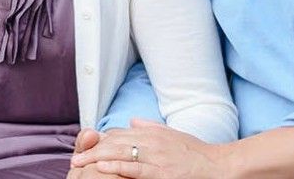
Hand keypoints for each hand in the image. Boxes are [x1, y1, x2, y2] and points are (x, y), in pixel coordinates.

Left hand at [70, 119, 221, 178]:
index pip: (121, 135)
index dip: (101, 142)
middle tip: (74, 160)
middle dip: (93, 151)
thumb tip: (132, 122)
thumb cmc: (198, 154)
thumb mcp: (173, 135)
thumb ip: (152, 128)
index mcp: (154, 134)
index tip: (85, 149)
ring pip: (121, 154)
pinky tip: (102, 168)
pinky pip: (136, 169)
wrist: (219, 166)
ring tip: (80, 164)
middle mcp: (153, 142)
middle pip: (116, 143)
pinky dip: (117, 167)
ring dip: (97, 159)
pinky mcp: (162, 173)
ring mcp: (157, 157)